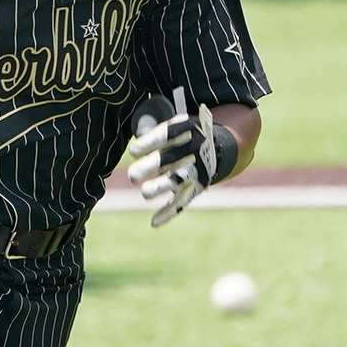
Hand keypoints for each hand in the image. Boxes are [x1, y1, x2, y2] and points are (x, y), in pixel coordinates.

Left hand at [126, 88, 217, 226]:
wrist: (214, 146)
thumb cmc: (179, 134)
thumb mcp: (169, 123)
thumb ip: (151, 123)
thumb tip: (140, 129)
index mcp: (188, 128)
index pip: (168, 134)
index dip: (150, 143)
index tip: (134, 151)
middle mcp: (195, 149)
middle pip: (172, 159)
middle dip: (152, 167)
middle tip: (132, 175)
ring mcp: (197, 171)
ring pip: (178, 181)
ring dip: (162, 188)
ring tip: (145, 193)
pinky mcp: (196, 188)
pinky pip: (182, 201)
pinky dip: (170, 212)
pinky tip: (155, 223)